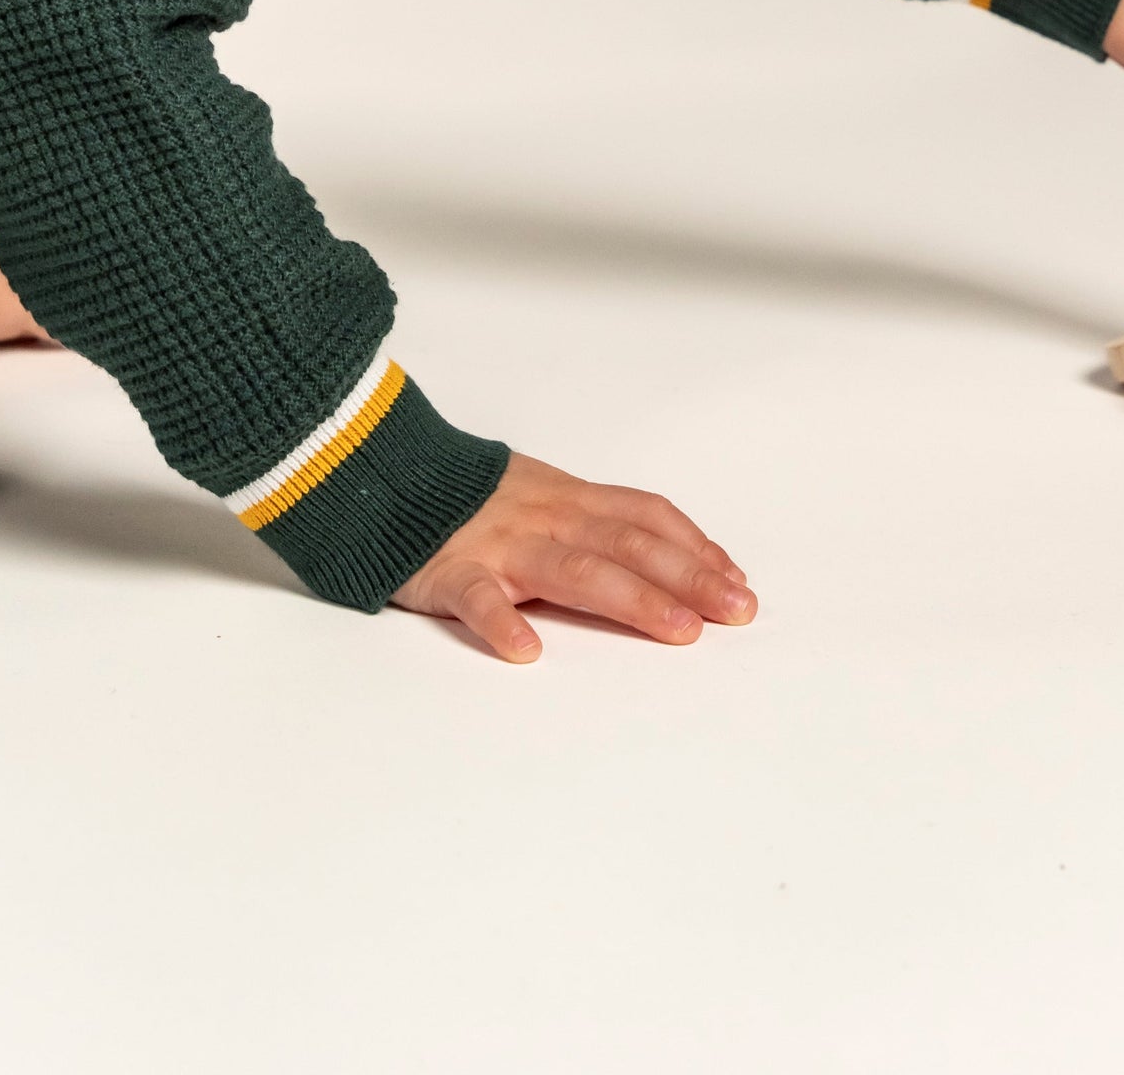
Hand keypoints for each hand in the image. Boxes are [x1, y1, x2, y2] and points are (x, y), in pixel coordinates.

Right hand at [391, 450, 757, 661]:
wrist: (386, 472)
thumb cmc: (472, 498)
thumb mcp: (544, 496)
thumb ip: (598, 525)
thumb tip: (672, 560)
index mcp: (569, 500)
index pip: (645, 517)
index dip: (694, 548)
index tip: (737, 582)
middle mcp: (546, 517)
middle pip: (628, 544)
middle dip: (688, 578)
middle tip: (735, 612)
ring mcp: (501, 544)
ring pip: (573, 569)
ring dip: (631, 598)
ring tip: (676, 630)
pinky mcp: (451, 571)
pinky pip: (478, 597)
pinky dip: (501, 622)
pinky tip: (527, 650)